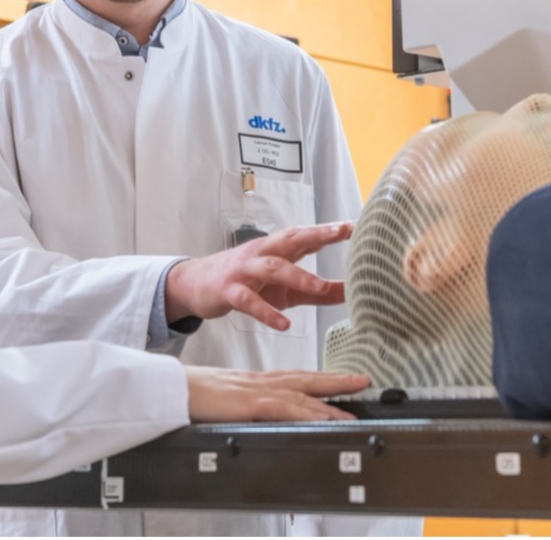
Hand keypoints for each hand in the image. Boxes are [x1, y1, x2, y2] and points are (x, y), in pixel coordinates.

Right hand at [165, 222, 350, 330]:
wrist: (195, 285)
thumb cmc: (244, 283)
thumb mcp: (285, 289)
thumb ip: (317, 292)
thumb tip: (353, 293)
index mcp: (277, 250)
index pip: (307, 235)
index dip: (330, 230)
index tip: (356, 225)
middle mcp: (262, 254)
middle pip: (291, 239)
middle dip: (317, 234)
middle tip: (341, 231)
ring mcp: (245, 271)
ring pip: (272, 267)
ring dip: (296, 275)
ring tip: (318, 286)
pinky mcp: (228, 291)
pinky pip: (249, 301)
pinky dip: (266, 312)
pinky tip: (283, 324)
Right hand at [185, 367, 368, 422]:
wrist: (169, 389)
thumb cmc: (189, 394)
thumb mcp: (221, 396)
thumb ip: (239, 402)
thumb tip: (250, 411)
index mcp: (254, 381)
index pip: (293, 377)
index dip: (318, 378)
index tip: (339, 379)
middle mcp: (260, 382)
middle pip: (305, 378)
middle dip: (335, 380)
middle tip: (362, 378)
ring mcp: (256, 391)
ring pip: (302, 392)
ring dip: (332, 396)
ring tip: (355, 395)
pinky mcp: (250, 404)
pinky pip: (286, 408)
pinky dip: (308, 411)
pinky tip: (324, 416)